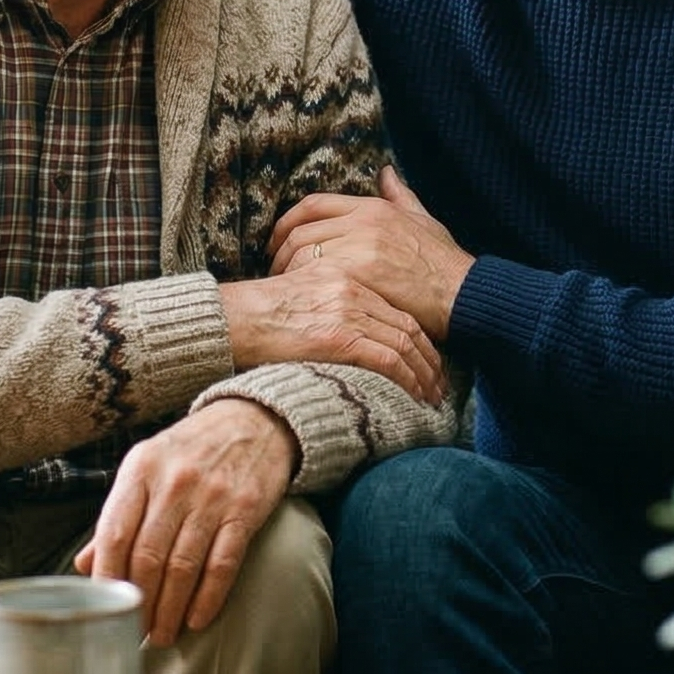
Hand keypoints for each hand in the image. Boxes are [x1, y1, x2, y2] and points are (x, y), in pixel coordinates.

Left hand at [74, 400, 294, 644]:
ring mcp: (211, 495)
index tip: (106, 611)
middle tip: (137, 633)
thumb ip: (118, 515)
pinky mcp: (245, 509)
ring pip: (183, 566)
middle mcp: (174, 481)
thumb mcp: (147, 468)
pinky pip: (222, 563)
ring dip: (170, 610)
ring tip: (163, 635)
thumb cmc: (190, 450)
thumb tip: (85, 565)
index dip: (107, 579)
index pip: (115, 534)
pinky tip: (197, 619)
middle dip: (139, 604)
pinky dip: (208, 598)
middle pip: (147, 557)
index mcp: (140, 469)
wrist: (254, 420)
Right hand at [217, 263, 445, 405]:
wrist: (233, 320)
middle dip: (429, 359)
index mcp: (345, 276)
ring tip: (432, 396)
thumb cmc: (259, 317)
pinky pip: (388, 360)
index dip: (419, 337)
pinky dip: (408, 379)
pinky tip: (415, 396)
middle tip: (439, 383)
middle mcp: (352, 289)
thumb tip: (348, 338)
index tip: (428, 361)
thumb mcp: (302, 296)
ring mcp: (347, 313)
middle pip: (407, 326)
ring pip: (404, 344)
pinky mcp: (340, 337)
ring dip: (424, 374)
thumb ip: (330, 307)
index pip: (396, 310)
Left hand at [269, 167, 472, 342]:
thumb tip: (386, 172)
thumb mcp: (423, 219)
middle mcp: (363, 220)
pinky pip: (314, 273)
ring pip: (302, 251)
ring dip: (286, 270)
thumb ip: (400, 195)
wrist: (463, 293)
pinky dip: (301, 284)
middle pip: (301, 229)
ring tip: (286, 288)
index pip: (313, 204)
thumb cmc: (444, 263)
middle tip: (275, 270)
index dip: (287, 222)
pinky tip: (301, 298)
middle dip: (280, 250)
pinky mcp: (359, 273)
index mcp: (373, 206)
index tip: (278, 241)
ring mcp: (360, 245)